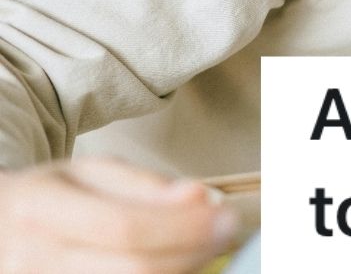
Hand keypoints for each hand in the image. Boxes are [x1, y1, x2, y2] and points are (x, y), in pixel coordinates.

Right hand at [0, 157, 237, 273]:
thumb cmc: (48, 201)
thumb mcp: (87, 174)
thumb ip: (144, 186)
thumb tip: (200, 197)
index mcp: (39, 211)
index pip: (124, 228)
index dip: (184, 228)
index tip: (227, 218)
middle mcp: (33, 260)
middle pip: (134, 271)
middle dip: (193, 253)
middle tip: (227, 235)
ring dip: (181, 271)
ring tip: (201, 250)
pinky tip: (176, 267)